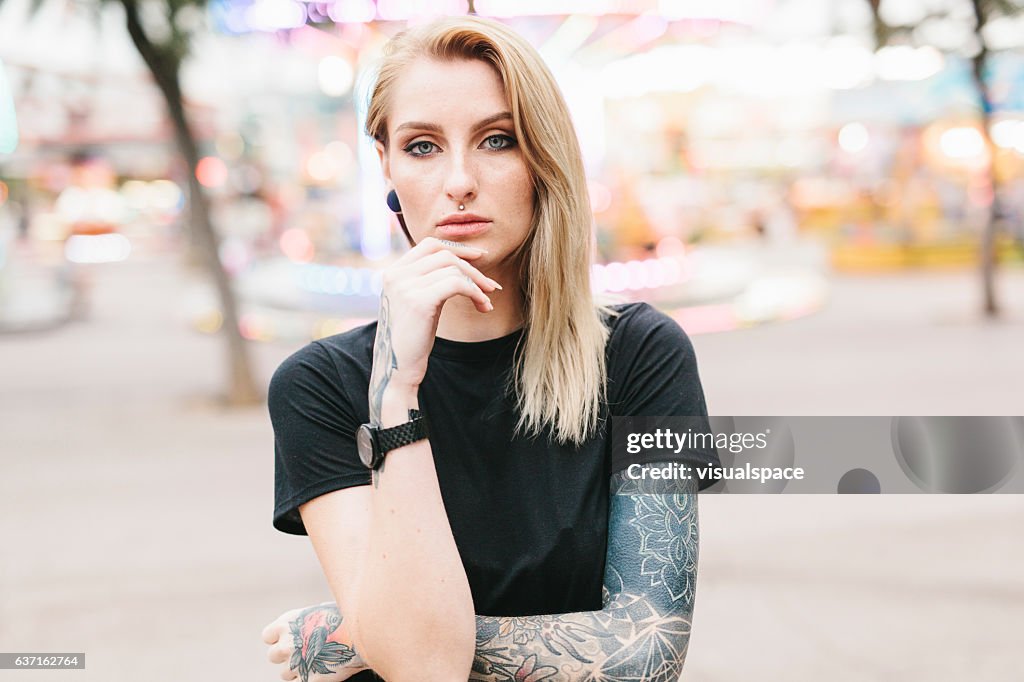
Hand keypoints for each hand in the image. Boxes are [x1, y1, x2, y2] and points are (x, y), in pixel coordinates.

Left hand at [262, 602, 366, 681]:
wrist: (360, 635)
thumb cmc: (344, 619)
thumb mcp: (319, 612)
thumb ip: (303, 622)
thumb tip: (302, 627)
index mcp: (287, 623)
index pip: (268, 636)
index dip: (278, 639)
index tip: (290, 639)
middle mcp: (286, 644)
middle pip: (273, 656)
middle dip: (286, 656)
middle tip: (303, 653)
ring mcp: (295, 664)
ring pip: (285, 673)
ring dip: (297, 669)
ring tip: (317, 661)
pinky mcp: (306, 681)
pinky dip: (307, 679)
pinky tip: (320, 671)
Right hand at [369, 237, 499, 418]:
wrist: (397, 369)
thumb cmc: (412, 339)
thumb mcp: (417, 302)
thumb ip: (428, 281)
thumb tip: (461, 265)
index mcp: (393, 272)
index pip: (430, 245)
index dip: (458, 248)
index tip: (479, 258)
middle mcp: (396, 275)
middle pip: (444, 254)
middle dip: (473, 268)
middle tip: (491, 286)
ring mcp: (405, 286)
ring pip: (453, 268)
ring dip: (478, 284)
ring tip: (486, 302)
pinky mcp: (419, 301)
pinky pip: (457, 283)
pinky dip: (475, 292)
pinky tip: (482, 306)